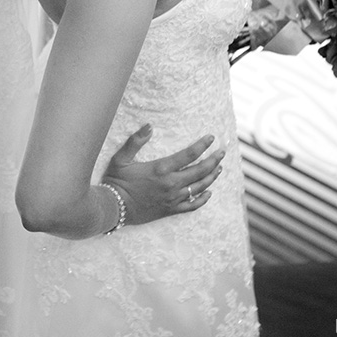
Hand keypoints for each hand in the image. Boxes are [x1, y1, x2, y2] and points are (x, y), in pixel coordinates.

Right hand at [100, 124, 223, 224]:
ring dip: (211, 177)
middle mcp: (171, 183)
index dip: (202, 145)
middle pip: (200, 170)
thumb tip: (149, 126)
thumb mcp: (121, 158)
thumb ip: (135, 141)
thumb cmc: (116, 181)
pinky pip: (193, 205)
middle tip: (222, 152)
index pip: (189, 154)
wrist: (114, 208)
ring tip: (219, 168)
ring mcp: (173, 198)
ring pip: (200, 187)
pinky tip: (209, 193)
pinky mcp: (171, 210)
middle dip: (214, 160)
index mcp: (161, 169)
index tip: (212, 138)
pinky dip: (203, 199)